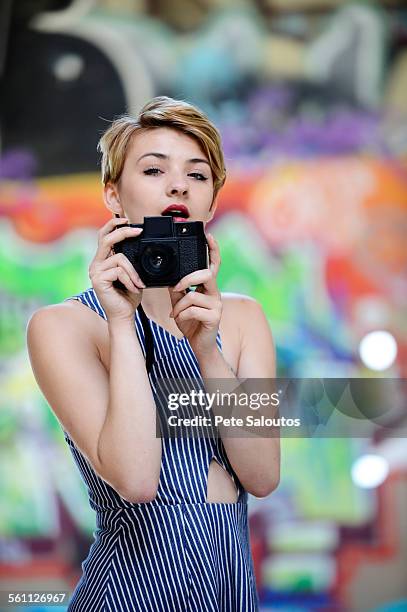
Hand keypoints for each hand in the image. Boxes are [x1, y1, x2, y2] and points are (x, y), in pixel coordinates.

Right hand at [88, 217, 145, 320]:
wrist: (124, 316)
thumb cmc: (129, 297)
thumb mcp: (133, 274)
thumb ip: (132, 261)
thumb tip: (140, 245)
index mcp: (103, 261)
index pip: (103, 236)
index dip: (113, 225)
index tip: (128, 220)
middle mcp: (96, 264)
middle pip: (105, 238)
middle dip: (123, 231)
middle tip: (138, 231)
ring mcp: (95, 272)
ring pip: (119, 258)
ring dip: (133, 271)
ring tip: (138, 284)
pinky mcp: (97, 280)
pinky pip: (119, 271)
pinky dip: (130, 279)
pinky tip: (133, 288)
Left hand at [168, 233, 221, 356]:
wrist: (199, 345)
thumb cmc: (191, 323)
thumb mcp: (180, 303)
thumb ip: (178, 289)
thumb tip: (170, 278)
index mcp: (208, 288)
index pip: (213, 265)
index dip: (213, 250)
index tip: (209, 236)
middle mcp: (215, 294)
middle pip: (206, 275)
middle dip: (188, 280)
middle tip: (177, 288)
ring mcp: (217, 305)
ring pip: (194, 295)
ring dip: (179, 306)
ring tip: (175, 314)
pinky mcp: (214, 317)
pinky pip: (193, 310)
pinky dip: (182, 315)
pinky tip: (180, 320)